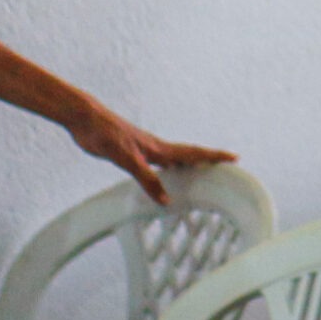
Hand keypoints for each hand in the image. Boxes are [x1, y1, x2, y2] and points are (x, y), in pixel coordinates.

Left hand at [62, 96, 235, 206]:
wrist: (85, 118)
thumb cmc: (105, 133)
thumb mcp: (126, 159)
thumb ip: (147, 179)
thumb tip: (166, 200)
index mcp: (158, 148)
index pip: (193, 153)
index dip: (214, 156)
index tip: (234, 157)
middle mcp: (155, 148)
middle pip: (188, 155)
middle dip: (208, 160)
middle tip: (225, 165)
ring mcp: (143, 149)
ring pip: (172, 159)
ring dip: (188, 165)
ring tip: (201, 172)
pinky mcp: (130, 152)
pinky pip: (155, 163)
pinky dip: (165, 170)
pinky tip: (161, 174)